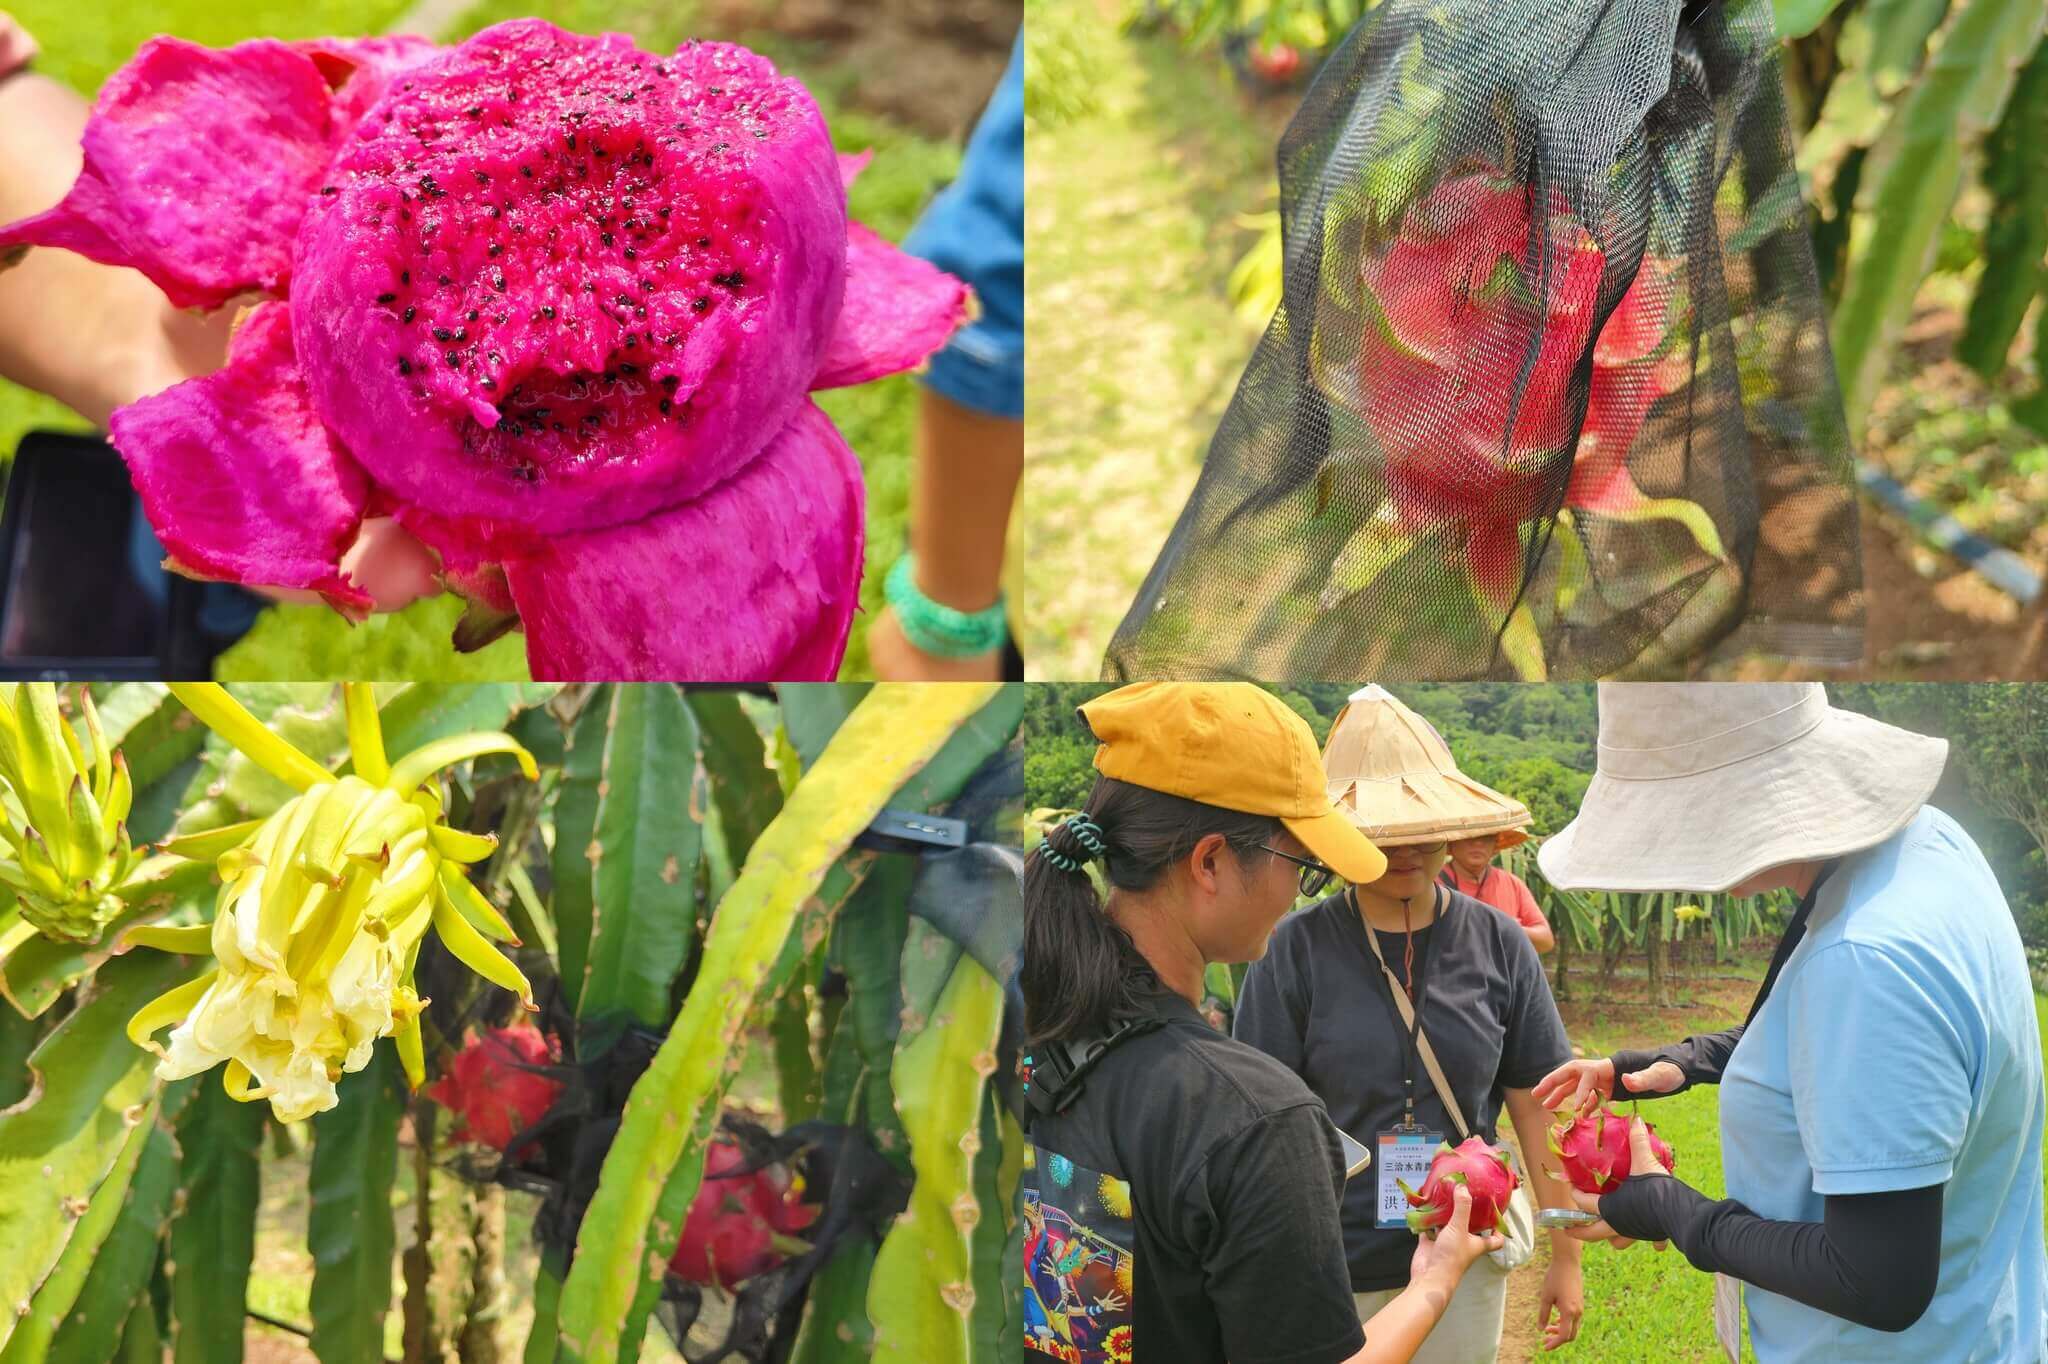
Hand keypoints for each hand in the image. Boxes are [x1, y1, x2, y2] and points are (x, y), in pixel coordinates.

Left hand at [1092, 1290, 1126, 1314]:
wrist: (1102, 1307)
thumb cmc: (1101, 1304)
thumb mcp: (1099, 1301)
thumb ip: (1096, 1299)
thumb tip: (1093, 1297)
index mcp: (1107, 1299)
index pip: (1109, 1296)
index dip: (1110, 1293)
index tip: (1113, 1290)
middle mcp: (1110, 1302)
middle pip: (1114, 1299)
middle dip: (1118, 1298)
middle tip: (1122, 1296)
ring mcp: (1111, 1305)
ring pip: (1117, 1304)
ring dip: (1121, 1304)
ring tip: (1125, 1303)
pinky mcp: (1112, 1308)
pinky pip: (1116, 1309)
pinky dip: (1119, 1309)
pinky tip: (1122, 1309)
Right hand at [1408, 1183, 1503, 1286]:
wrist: (1430, 1277)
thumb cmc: (1451, 1258)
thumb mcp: (1459, 1228)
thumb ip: (1462, 1207)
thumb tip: (1463, 1187)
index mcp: (1478, 1244)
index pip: (1495, 1239)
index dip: (1498, 1228)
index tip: (1496, 1213)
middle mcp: (1464, 1243)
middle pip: (1469, 1227)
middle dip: (1467, 1213)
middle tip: (1465, 1195)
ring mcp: (1446, 1243)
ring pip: (1448, 1226)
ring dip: (1445, 1213)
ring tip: (1444, 1196)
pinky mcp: (1431, 1243)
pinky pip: (1429, 1228)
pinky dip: (1427, 1219)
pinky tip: (1425, 1207)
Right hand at [1534, 1057, 1684, 1112]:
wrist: (1678, 1070)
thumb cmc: (1670, 1071)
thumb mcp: (1660, 1075)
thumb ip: (1643, 1078)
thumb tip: (1626, 1080)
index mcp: (1612, 1066)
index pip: (1586, 1074)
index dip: (1578, 1090)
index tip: (1575, 1108)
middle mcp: (1604, 1070)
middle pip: (1570, 1073)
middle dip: (1552, 1082)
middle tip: (1536, 1094)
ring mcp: (1606, 1079)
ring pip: (1576, 1084)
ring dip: (1561, 1094)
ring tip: (1545, 1105)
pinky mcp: (1611, 1088)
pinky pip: (1590, 1095)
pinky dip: (1581, 1104)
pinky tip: (1576, 1116)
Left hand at [1536, 1255, 1582, 1350]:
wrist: (1568, 1263)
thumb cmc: (1554, 1278)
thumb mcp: (1545, 1297)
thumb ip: (1543, 1314)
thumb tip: (1540, 1329)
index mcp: (1569, 1312)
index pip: (1564, 1336)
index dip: (1555, 1343)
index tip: (1544, 1346)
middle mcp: (1577, 1312)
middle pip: (1570, 1335)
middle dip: (1557, 1340)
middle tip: (1544, 1340)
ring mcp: (1580, 1308)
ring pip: (1572, 1327)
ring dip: (1560, 1331)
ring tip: (1546, 1331)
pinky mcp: (1579, 1303)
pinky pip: (1574, 1320)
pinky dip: (1565, 1324)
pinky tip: (1554, 1321)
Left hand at [1545, 1118, 1671, 1252]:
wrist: (1682, 1212)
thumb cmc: (1655, 1189)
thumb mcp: (1644, 1162)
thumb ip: (1637, 1140)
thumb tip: (1636, 1119)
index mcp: (1609, 1207)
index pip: (1583, 1203)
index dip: (1575, 1194)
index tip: (1572, 1187)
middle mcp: (1618, 1224)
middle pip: (1592, 1233)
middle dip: (1579, 1231)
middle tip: (1569, 1229)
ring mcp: (1635, 1232)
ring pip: (1617, 1242)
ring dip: (1612, 1238)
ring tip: (1608, 1231)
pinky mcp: (1653, 1235)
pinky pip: (1651, 1241)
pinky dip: (1651, 1240)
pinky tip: (1654, 1240)